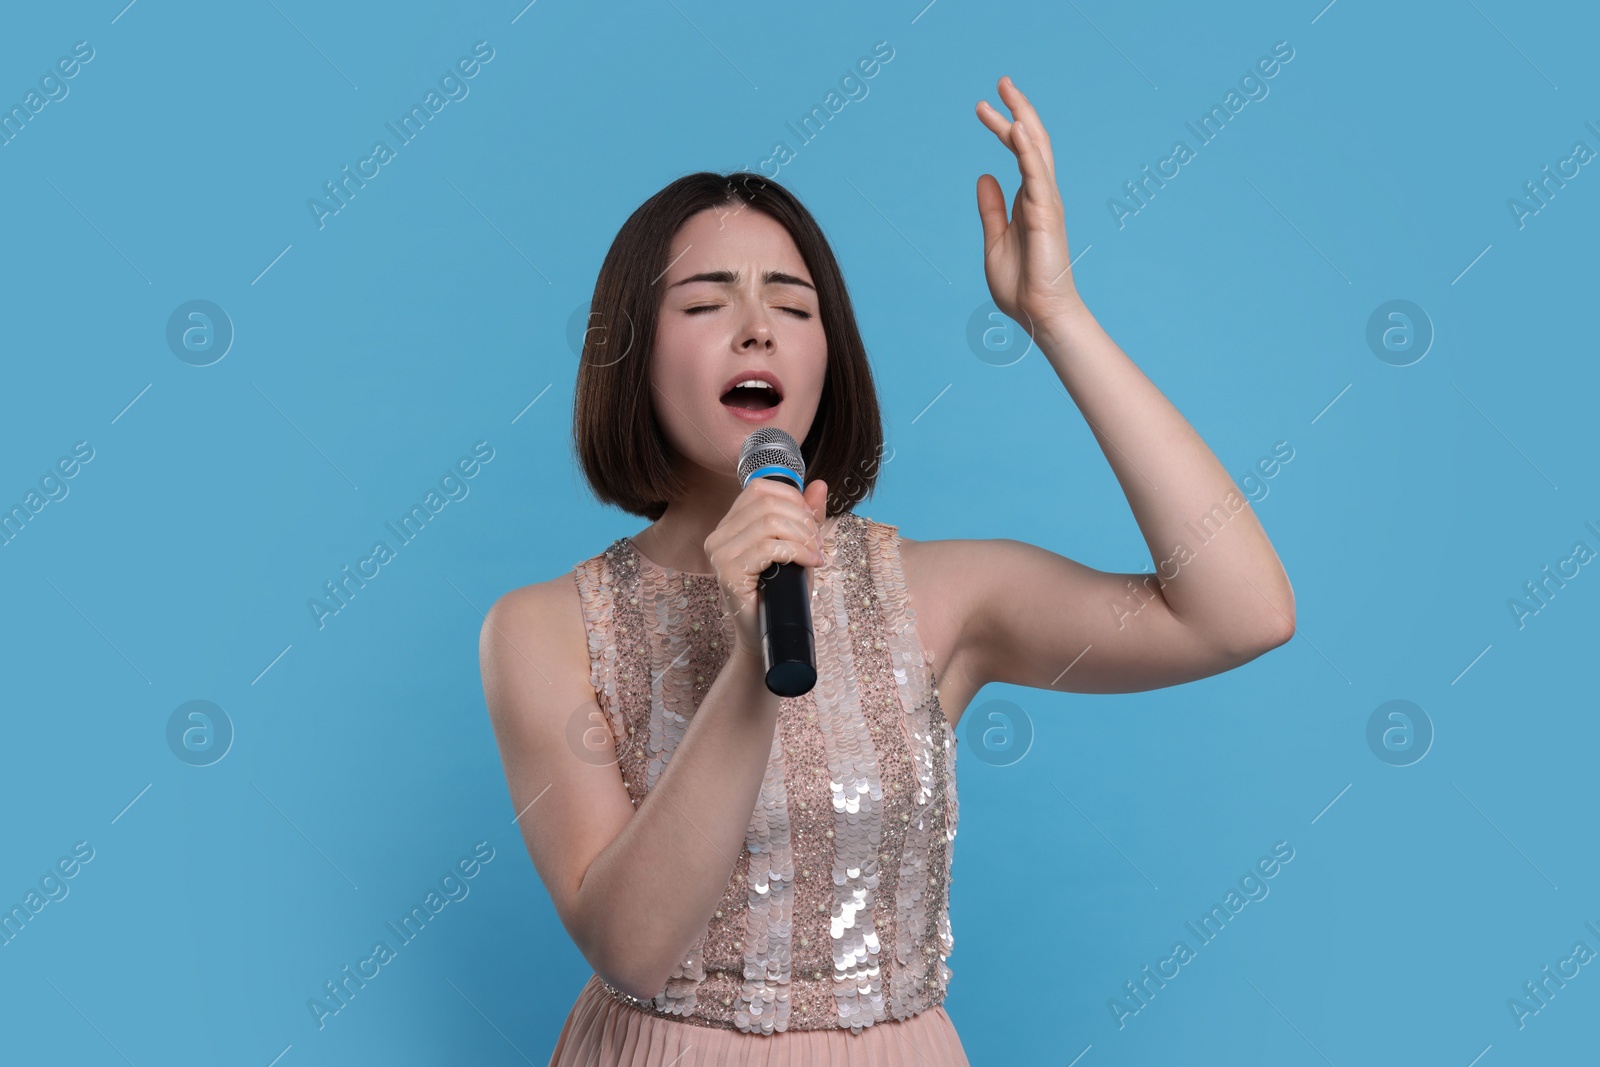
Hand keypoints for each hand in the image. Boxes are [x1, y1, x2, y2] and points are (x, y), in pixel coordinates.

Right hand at [705, 477, 829, 659]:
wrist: (768, 635)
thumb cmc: (781, 592)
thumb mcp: (798, 547)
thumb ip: (806, 516)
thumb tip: (819, 485)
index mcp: (731, 525)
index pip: (760, 489)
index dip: (793, 499)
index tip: (811, 522)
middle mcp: (719, 536)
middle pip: (767, 503)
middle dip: (803, 520)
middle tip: (818, 543)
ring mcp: (720, 554)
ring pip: (770, 523)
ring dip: (803, 537)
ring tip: (815, 554)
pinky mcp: (729, 573)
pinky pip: (769, 547)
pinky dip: (797, 551)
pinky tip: (810, 563)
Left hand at [975, 75, 1084, 333]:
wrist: (1039, 314)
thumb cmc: (1022, 285)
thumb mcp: (994, 240)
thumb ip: (991, 209)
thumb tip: (983, 176)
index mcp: (1028, 200)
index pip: (1017, 153)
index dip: (1001, 128)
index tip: (983, 108)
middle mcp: (1041, 195)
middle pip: (1031, 142)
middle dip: (1016, 110)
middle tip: (1000, 82)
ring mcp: (1046, 202)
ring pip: (1037, 149)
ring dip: (1021, 117)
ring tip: (1006, 90)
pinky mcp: (1046, 214)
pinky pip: (1037, 175)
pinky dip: (1028, 150)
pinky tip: (1017, 127)